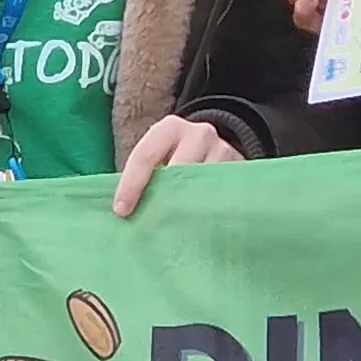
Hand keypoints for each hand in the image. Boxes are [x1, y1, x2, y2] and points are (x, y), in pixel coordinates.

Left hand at [111, 115, 241, 216]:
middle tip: (148, 226)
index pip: (145, 155)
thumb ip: (145, 174)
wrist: (218, 146)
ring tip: (172, 231)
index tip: (121, 211)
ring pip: (200, 186)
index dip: (131, 185)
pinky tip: (195, 229)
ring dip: (185, 210)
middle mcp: (199, 134)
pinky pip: (220, 196)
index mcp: (170, 128)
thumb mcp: (160, 153)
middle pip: (176, 172)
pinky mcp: (240, 170)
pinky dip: (206, 214)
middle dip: (160, 200)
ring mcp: (223, 151)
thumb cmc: (177, 155)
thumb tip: (121, 210)